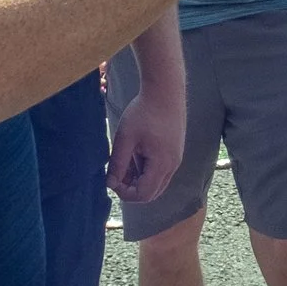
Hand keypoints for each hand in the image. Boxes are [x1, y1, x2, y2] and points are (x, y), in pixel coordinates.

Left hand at [109, 79, 182, 203]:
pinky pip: (161, 171)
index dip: (125, 193)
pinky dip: (146, 170)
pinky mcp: (174, 152)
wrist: (165, 91)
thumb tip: (110, 184)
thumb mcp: (125, 138)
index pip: (144, 194)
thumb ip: (117, 163)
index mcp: (162, 164)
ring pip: (157, 183)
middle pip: (152, 193)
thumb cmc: (144, 111)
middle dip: (132, 189)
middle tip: (117, 173)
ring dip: (139, 179)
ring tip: (125, 160)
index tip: (112, 179)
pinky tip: (135, 154)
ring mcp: (176, 159)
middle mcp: (173, 165)